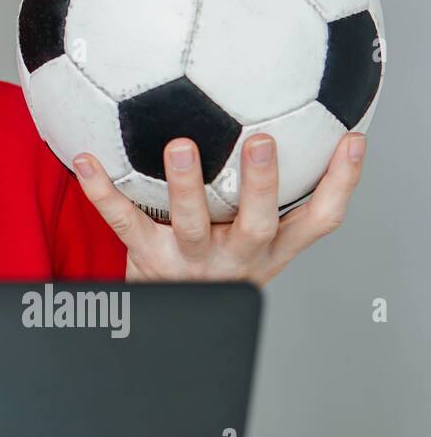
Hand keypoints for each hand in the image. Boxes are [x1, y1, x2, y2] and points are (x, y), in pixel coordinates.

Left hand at [71, 132, 366, 284]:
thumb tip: (281, 118)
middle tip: (262, 141)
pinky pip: (122, 220)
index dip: (342, 183)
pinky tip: (84, 159)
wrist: (168, 319)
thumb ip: (262, 194)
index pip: (319, 220)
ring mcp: (190, 259)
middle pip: (257, 223)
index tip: (351, 139)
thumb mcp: (249, 240)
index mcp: (268, 248)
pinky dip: (101, 189)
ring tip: (180, 145)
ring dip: (186, 184)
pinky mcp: (146, 258)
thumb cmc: (209, 264)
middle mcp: (235, 256)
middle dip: (262, 183)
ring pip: (191, 223)